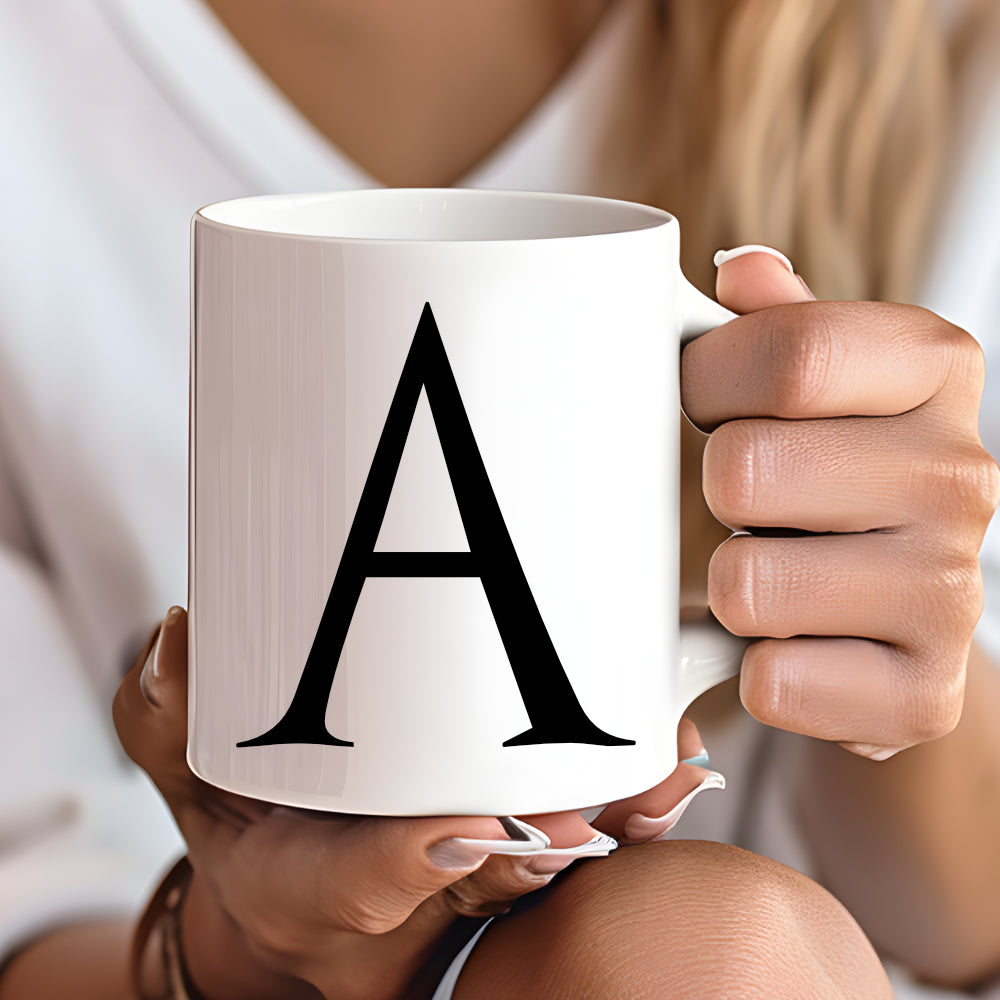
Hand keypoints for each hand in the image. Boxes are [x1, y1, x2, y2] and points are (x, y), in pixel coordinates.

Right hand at [114, 609, 722, 999]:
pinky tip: (671, 757)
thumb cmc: (254, 828)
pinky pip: (573, 836)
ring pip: (550, 863)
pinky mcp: (503, 843)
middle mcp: (408, 891)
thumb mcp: (191, 782)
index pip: (367, 883)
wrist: (299, 880)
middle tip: (604, 807)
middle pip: (490, 880)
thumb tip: (180, 636)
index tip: (468, 824)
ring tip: (671, 769)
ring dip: (615, 821)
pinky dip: (625, 805)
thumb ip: (170, 721)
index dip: (419, 859)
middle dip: (549, 842)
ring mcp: (463, 872)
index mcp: (319, 886)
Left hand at [682, 248, 999, 758]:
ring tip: (773, 572)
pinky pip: (771, 684)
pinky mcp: (922, 695)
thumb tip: (742, 270)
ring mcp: (952, 594)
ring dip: (731, 587)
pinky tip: (792, 644)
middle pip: (746, 470)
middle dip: (718, 492)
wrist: (894, 611)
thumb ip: (776, 323)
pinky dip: (754, 670)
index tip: (706, 405)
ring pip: (745, 585)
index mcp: (934, 367)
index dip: (707, 383)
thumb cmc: (830, 472)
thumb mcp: (813, 381)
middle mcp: (962, 476)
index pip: (788, 354)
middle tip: (749, 505)